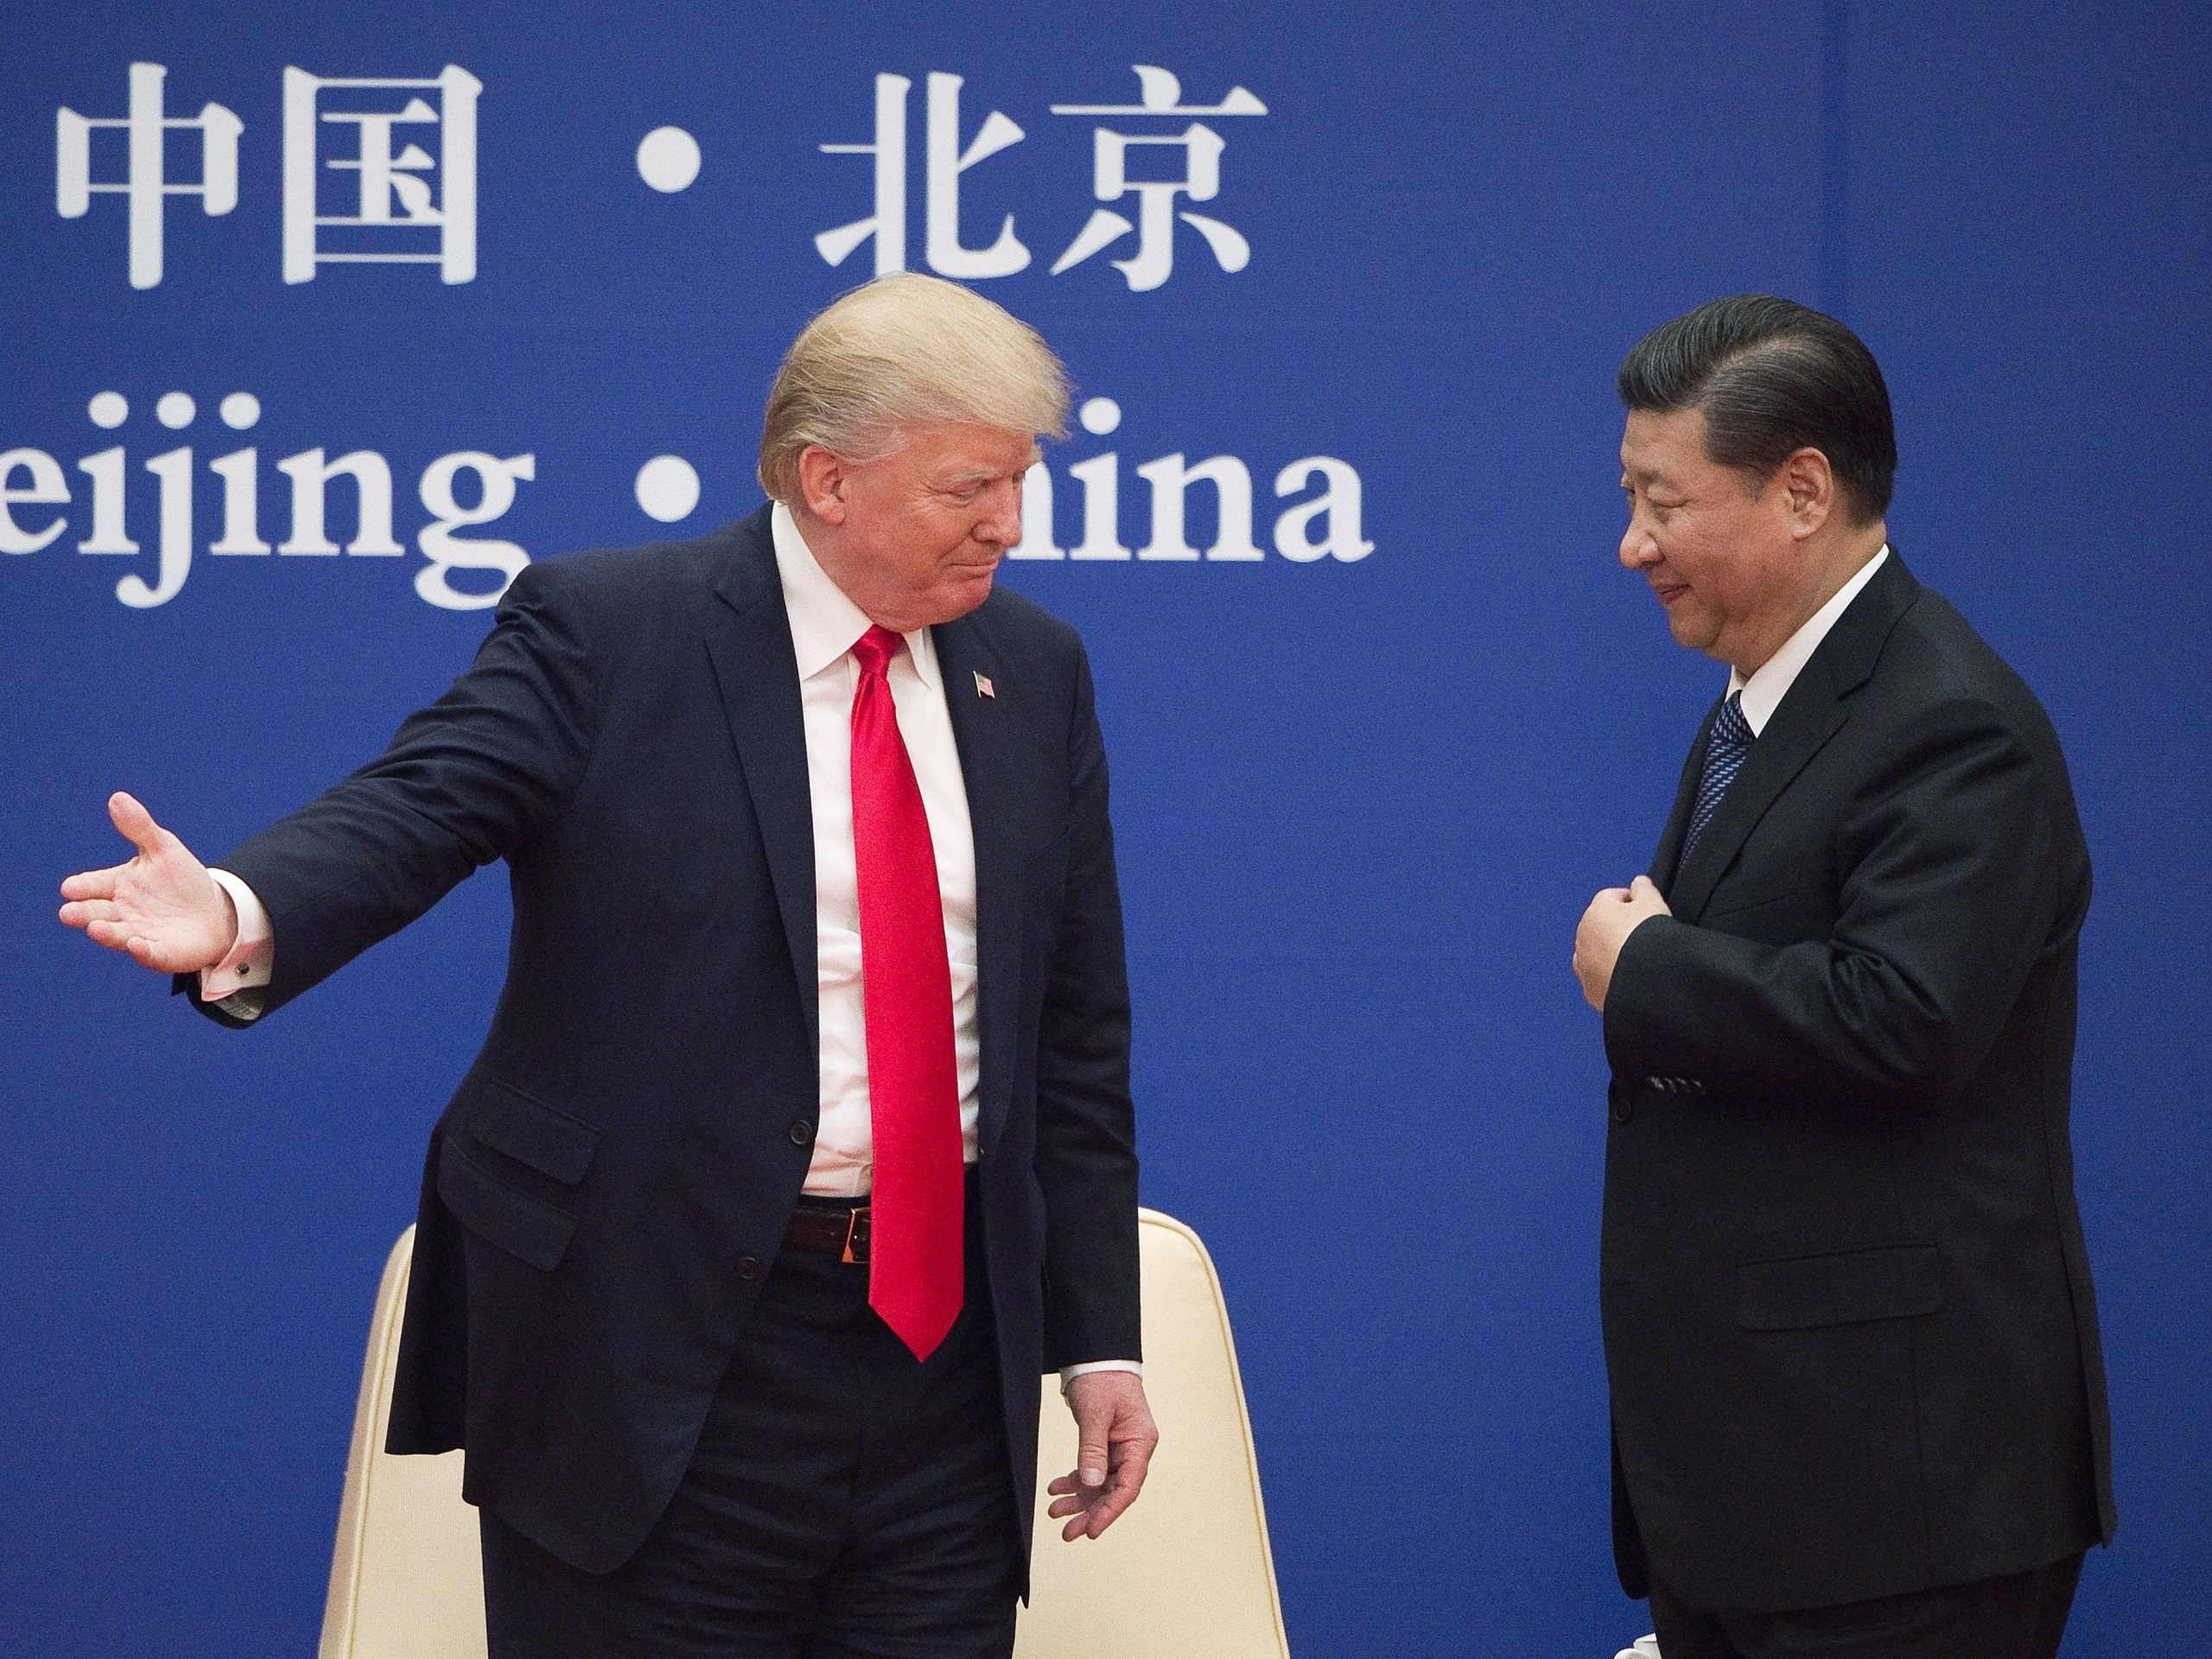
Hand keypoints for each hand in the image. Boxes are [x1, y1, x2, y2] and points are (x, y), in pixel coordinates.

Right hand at [59, 792, 236, 973]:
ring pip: (117, 934)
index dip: (82, 886)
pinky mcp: (160, 952)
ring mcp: (138, 933)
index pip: (93, 884)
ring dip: (106, 933)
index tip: (70, 887)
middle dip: (82, 913)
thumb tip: (117, 798)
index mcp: (118, 885)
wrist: (215, 912)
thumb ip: (140, 827)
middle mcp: (122, 912)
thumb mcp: (163, 849)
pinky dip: (142, 950)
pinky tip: (138, 945)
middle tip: (69, 913)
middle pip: (96, 912)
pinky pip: (149, 953)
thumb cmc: (182, 880)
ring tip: (95, 929)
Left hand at [1046, 1371, 1156, 1540]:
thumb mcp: (1095, 1414)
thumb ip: (1093, 1449)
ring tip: (1055, 1513)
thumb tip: (1091, 1485)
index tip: (1092, 1530)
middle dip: (1091, 1513)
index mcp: (1141, 1442)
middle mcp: (1133, 1449)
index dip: (1111, 1511)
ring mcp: (1119, 1448)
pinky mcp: (1105, 1445)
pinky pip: (1091, 1471)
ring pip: (1100, 1485)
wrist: (1096, 1357)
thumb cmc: (1103, 1379)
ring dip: (1079, 1500)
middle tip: (1068, 1533)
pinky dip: (1074, 1481)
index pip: (1129, 1487)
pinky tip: (1057, 1489)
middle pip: (1114, 1491)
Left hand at [1574, 874, 1670, 1011]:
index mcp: (1595, 911)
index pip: (1612, 897)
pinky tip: (1630, 978)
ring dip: (1612, 954)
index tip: (1648, 910)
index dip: (1634, 902)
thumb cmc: (1648, 940)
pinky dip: (1610, 977)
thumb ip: (1644, 888)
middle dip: (1621, 929)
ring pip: (1597, 954)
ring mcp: (1583, 965)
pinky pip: (1599, 979)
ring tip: (1638, 960)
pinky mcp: (1590, 990)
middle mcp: (1583, 937)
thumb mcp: (1653, 903)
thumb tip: (1640, 882)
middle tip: (1646, 937)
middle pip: (1602, 926)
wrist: (1646, 982)